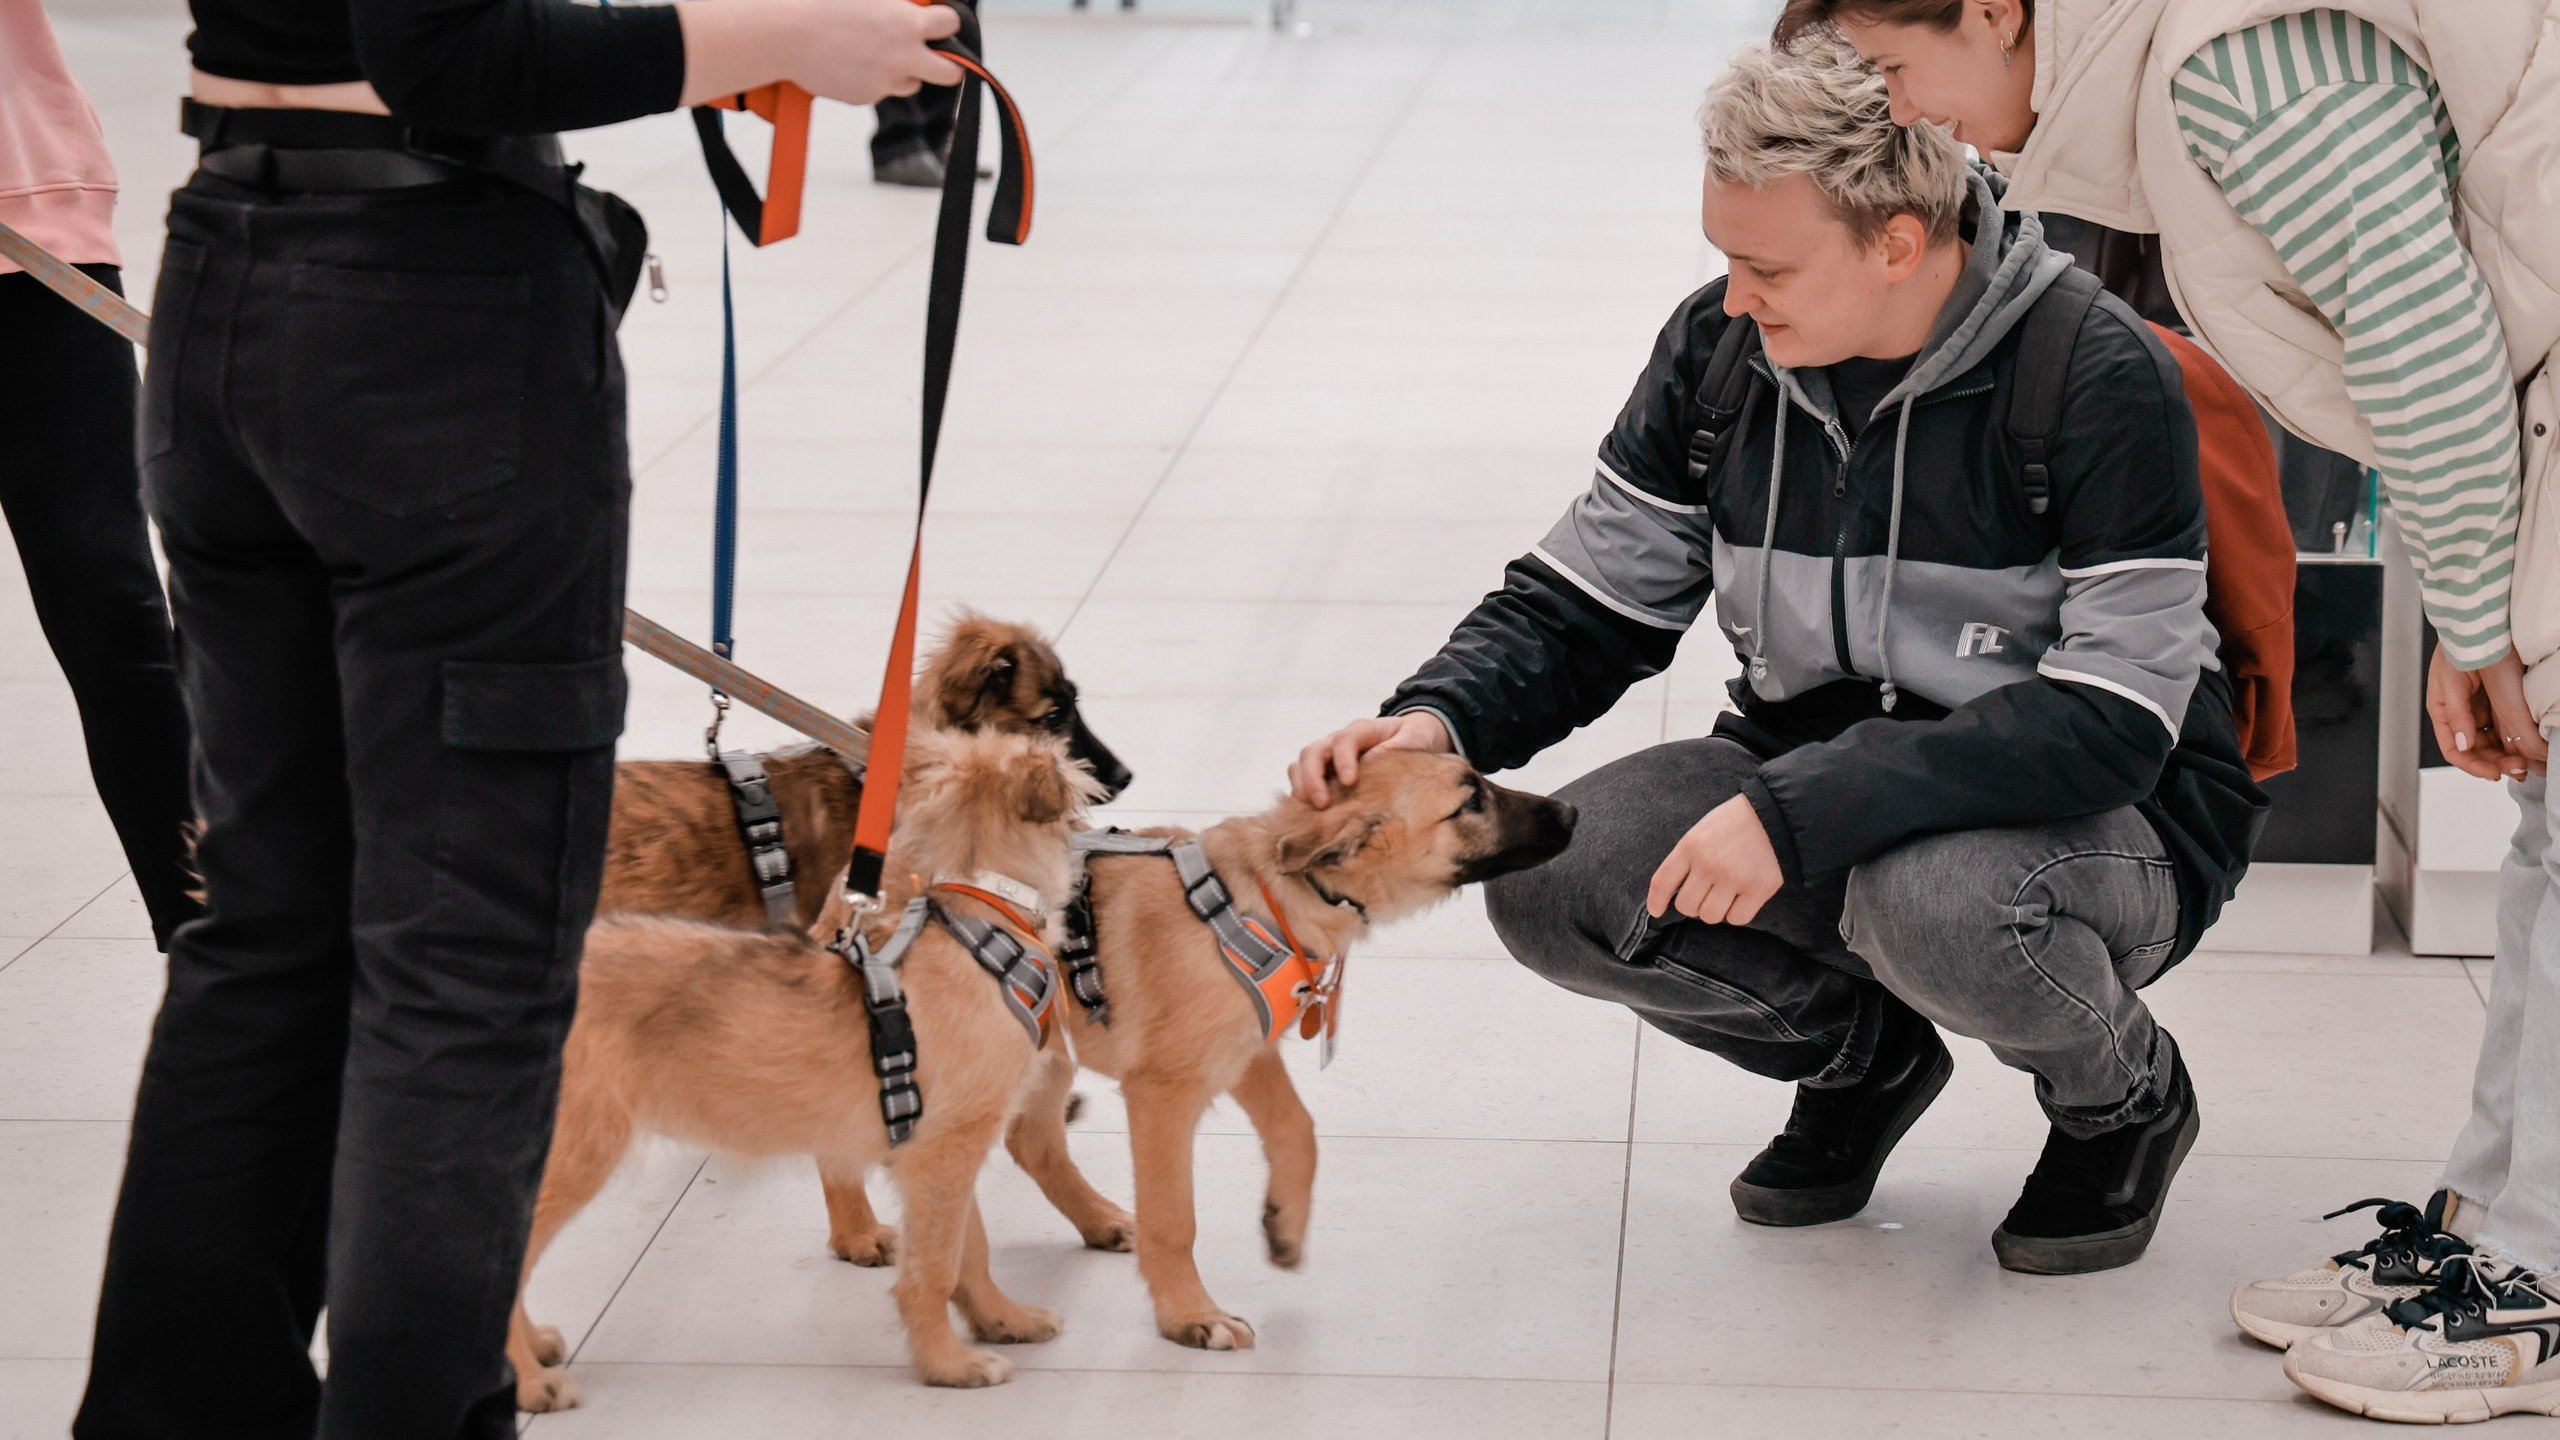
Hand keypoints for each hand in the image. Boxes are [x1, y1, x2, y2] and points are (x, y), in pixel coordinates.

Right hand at [679, 0, 964, 109]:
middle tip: (935, 55)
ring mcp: (886, 80)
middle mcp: (904, 56)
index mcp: (907, 22)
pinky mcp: (865, 97)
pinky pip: (880, 90)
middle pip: (951, 73)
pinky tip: (850, 61)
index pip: (951, 25)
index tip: (937, 21)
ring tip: (876, 53)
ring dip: (904, 71)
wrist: (785, 33)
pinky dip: (872, 79)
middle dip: (948, 64)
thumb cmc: (821, 3)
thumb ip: (898, 0)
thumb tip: (915, 4)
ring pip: (913, 84)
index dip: (944, 22)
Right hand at [1289, 712, 1451, 807]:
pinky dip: (1302, 795)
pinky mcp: (1323, 773)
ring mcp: (1327, 757)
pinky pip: (1301, 781)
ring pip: (1300, 764)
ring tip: (1312, 811)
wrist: (1410, 738)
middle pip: (1312, 751)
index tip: (1349, 782)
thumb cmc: (1413, 738)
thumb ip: (1397, 748)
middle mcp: (1337, 741)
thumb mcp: (1414, 739)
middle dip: (1312, 778)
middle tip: (1322, 804)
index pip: (1344, 739)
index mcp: (1362, 730)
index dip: (1342, 760)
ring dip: (1301, 787)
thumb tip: (1371, 764)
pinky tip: (1310, 815)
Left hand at [1647, 794, 1783, 924]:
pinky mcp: (1757, 889)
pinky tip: (1742, 898)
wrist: (1776, 814)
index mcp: (1691, 846)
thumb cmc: (1736, 822)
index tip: (1656, 911)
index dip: (1655, 901)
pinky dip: (1738, 913)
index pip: (1662, 882)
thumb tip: (1675, 889)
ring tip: (1725, 895)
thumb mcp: (1703, 830)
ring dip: (1715, 910)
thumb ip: (1687, 856)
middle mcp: (1708, 864)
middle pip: (1686, 906)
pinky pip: (1737, 918)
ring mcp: (1733, 878)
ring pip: (1710, 916)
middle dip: (1693, 905)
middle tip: (1706, 895)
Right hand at [2428, 646, 2546, 781]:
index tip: (2492, 773)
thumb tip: (2462, 744)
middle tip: (2518, 768)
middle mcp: (2460, 715)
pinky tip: (2526, 749)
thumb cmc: (2458, 648)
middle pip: (2474, 750)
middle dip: (2494, 763)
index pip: (2453, 749)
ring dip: (2505, 756)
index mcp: (2444, 712)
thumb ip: (2457, 714)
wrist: (2478, 625)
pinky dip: (2512, 741)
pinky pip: (2502, 729)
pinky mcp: (2494, 704)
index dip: (2472, 765)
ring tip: (2525, 763)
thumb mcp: (2452, 681)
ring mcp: (2478, 710)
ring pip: (2490, 743)